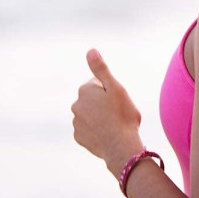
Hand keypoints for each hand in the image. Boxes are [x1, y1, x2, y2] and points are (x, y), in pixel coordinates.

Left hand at [71, 49, 144, 174]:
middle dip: (104, 102)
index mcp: (85, 90)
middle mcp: (76, 105)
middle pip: (93, 99)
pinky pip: (88, 129)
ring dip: (100, 116)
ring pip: (91, 114)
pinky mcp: (79, 137)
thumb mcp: (115, 87)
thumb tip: (90, 51)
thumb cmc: (122, 115)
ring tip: (114, 124)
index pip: (98, 83)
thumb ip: (101, 69)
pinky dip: (97, 129)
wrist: (121, 147)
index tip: (118, 99)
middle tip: (118, 111)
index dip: (111, 90)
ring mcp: (76, 122)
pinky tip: (107, 134)